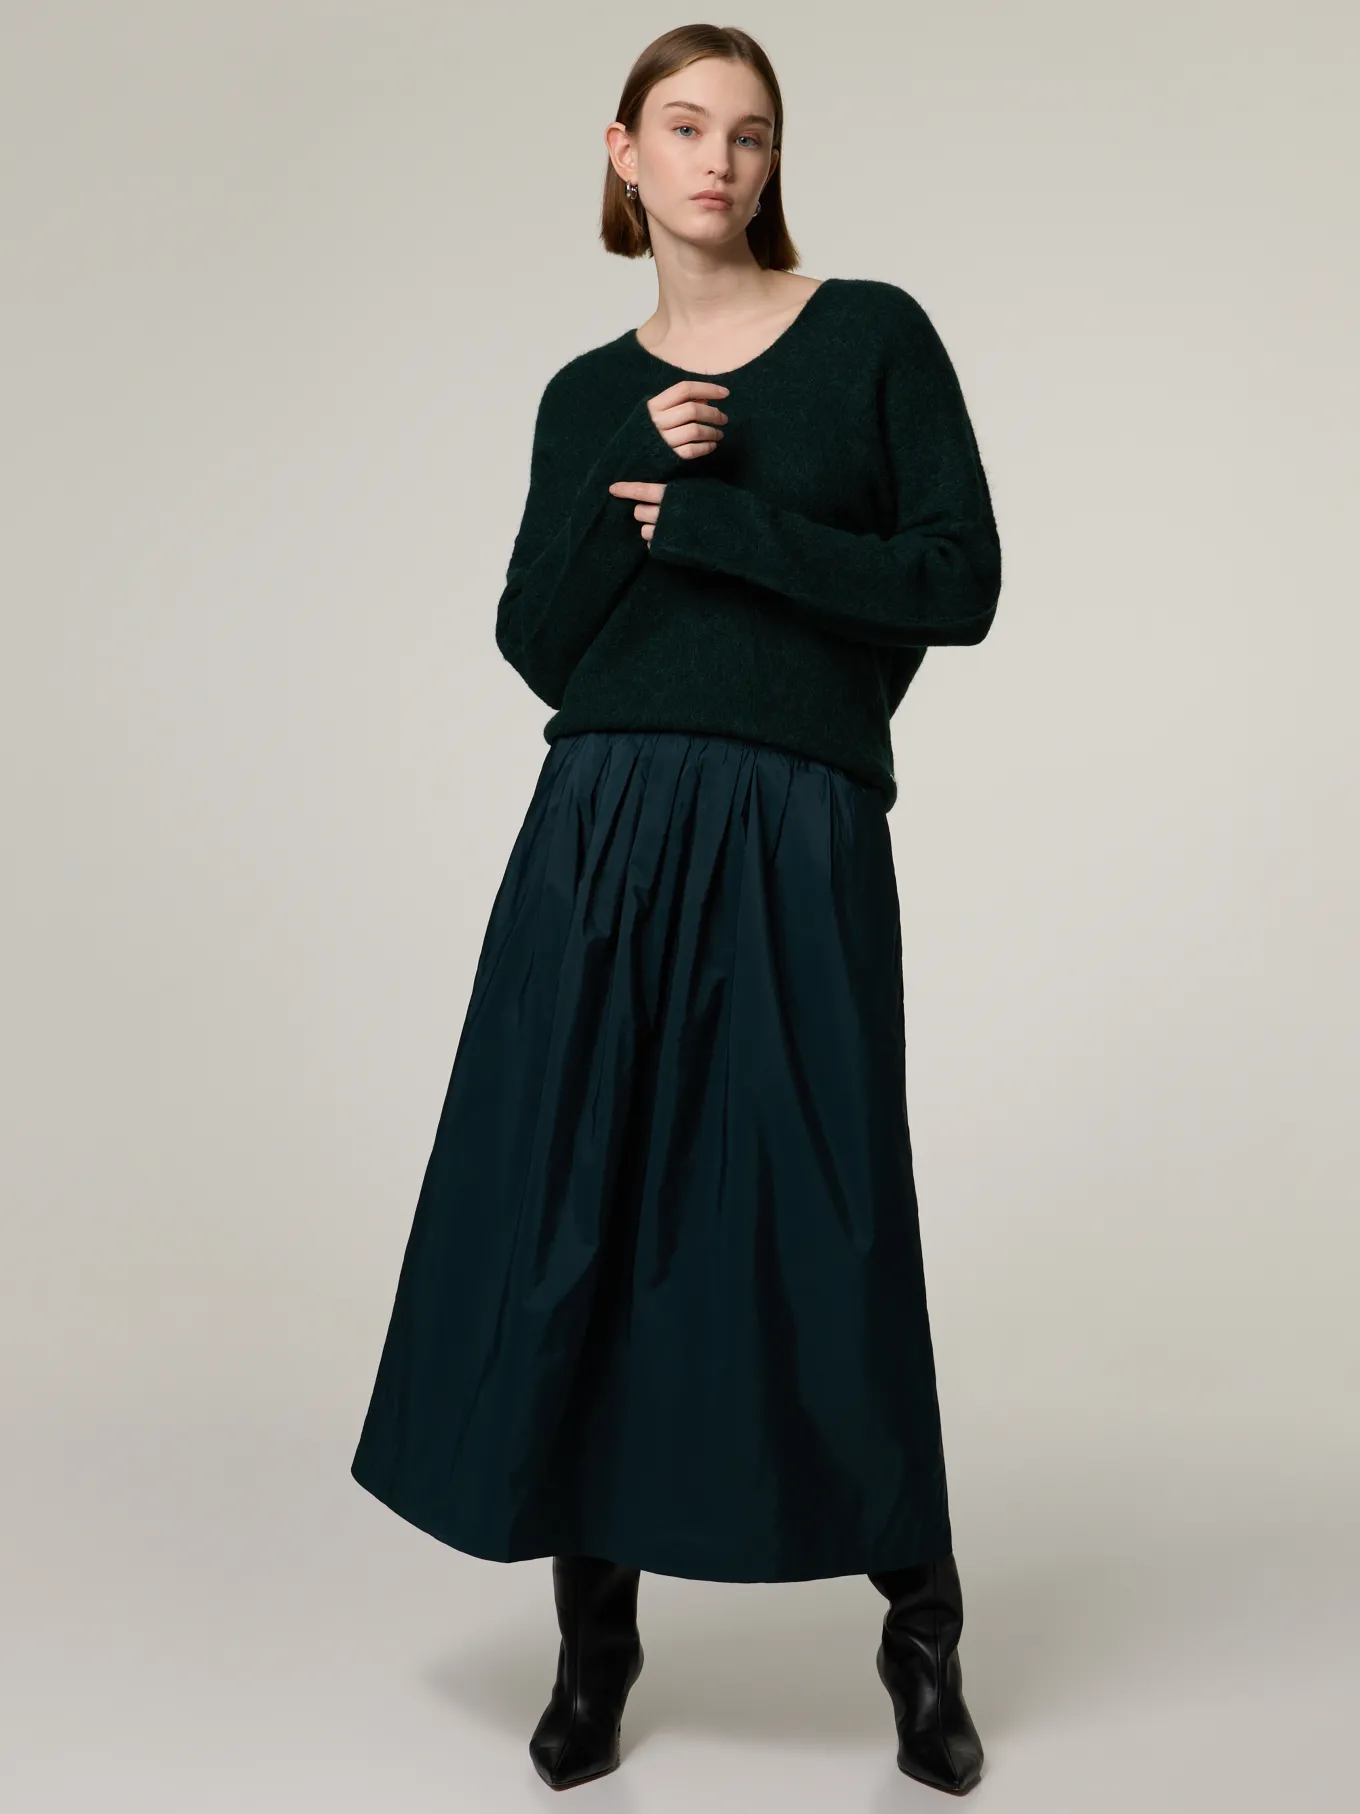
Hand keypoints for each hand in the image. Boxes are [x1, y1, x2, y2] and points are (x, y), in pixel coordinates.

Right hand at [609, 378, 728, 542]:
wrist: (625, 463)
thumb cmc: (646, 435)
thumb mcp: (656, 414)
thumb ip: (677, 405)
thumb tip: (706, 399)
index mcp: (654, 405)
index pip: (684, 389)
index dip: (707, 389)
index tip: (725, 393)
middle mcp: (657, 421)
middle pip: (693, 410)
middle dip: (714, 414)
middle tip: (723, 418)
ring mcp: (663, 440)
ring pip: (696, 430)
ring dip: (713, 431)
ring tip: (719, 433)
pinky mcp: (668, 458)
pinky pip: (693, 450)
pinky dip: (706, 447)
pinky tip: (711, 445)